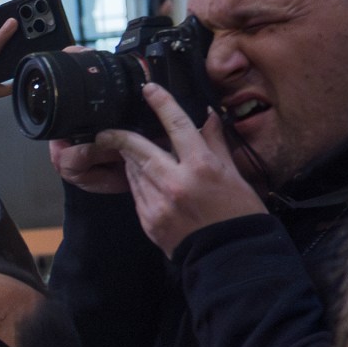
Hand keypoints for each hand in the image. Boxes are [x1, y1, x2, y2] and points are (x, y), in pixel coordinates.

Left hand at [92, 83, 264, 254]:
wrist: (230, 257)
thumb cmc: (239, 214)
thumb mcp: (234, 175)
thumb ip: (215, 144)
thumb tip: (208, 117)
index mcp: (201, 167)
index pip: (177, 125)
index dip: (161, 103)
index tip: (149, 89)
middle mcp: (175, 182)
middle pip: (137, 148)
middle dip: (118, 137)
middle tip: (108, 131)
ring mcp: (158, 203)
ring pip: (133, 171)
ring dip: (129, 160)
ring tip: (129, 152)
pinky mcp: (148, 221)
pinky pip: (136, 193)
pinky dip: (137, 181)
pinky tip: (142, 177)